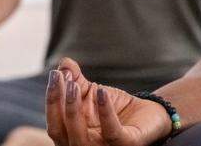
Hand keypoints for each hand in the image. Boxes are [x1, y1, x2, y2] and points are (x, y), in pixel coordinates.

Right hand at [46, 57, 171, 145]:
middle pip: (61, 132)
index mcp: (72, 137)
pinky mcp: (126, 145)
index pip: (54, 123)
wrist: (149, 115)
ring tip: (74, 85)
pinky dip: (105, 112)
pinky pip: (112, 133)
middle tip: (60, 76)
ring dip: (73, 110)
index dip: (51, 99)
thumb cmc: (115, 107)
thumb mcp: (92, 92)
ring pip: (81, 138)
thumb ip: (76, 79)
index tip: (54, 74)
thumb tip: (64, 63)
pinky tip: (101, 91)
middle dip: (57, 103)